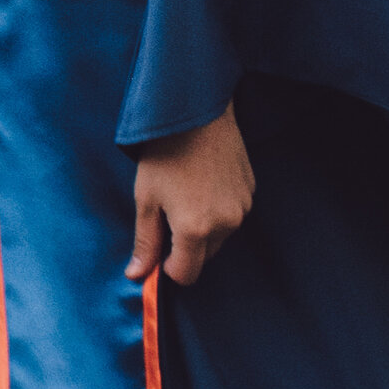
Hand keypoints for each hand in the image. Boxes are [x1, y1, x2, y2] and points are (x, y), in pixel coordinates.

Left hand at [129, 105, 254, 288]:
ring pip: (219, 236)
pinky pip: (232, 215)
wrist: (197, 111)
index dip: (168, 267)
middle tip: (169, 212)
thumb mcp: (146, 199)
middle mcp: (225, 224)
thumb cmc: (165, 153)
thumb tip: (138, 276)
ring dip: (203, 228)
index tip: (158, 246)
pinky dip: (218, 210)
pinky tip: (203, 183)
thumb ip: (145, 242)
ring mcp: (242, 208)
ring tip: (187, 193)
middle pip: (203, 257)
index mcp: (195, 230)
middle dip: (185, 246)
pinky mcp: (250, 191)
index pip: (186, 274)